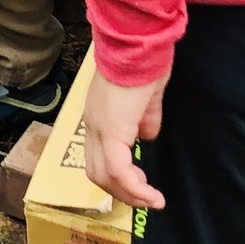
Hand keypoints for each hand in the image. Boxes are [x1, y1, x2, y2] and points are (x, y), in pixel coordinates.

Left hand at [78, 66, 168, 210]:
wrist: (139, 43)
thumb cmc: (145, 61)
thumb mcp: (147, 96)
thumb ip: (146, 117)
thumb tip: (148, 135)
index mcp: (99, 116)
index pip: (99, 157)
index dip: (117, 177)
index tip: (140, 185)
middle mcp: (93, 124)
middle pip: (97, 173)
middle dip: (122, 191)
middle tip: (145, 198)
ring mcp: (99, 127)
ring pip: (104, 176)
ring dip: (128, 193)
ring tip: (150, 200)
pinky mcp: (112, 130)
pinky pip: (118, 170)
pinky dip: (134, 188)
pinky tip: (151, 195)